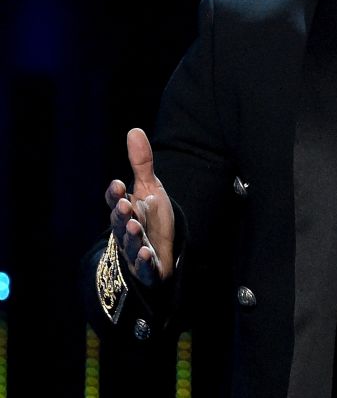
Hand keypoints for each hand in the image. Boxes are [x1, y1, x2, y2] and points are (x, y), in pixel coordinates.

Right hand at [105, 128, 175, 285]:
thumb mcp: (150, 188)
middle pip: (119, 222)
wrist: (161, 250)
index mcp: (125, 210)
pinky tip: (145, 253)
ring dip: (130, 235)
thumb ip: (142, 164)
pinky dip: (143, 260)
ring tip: (134, 226)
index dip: (115, 194)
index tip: (118, 184)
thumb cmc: (151, 218)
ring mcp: (134, 249)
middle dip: (121, 214)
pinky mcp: (147, 267)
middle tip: (124, 205)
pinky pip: (143, 265)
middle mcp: (126, 230)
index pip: (115, 201)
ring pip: (129, 243)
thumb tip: (135, 130)